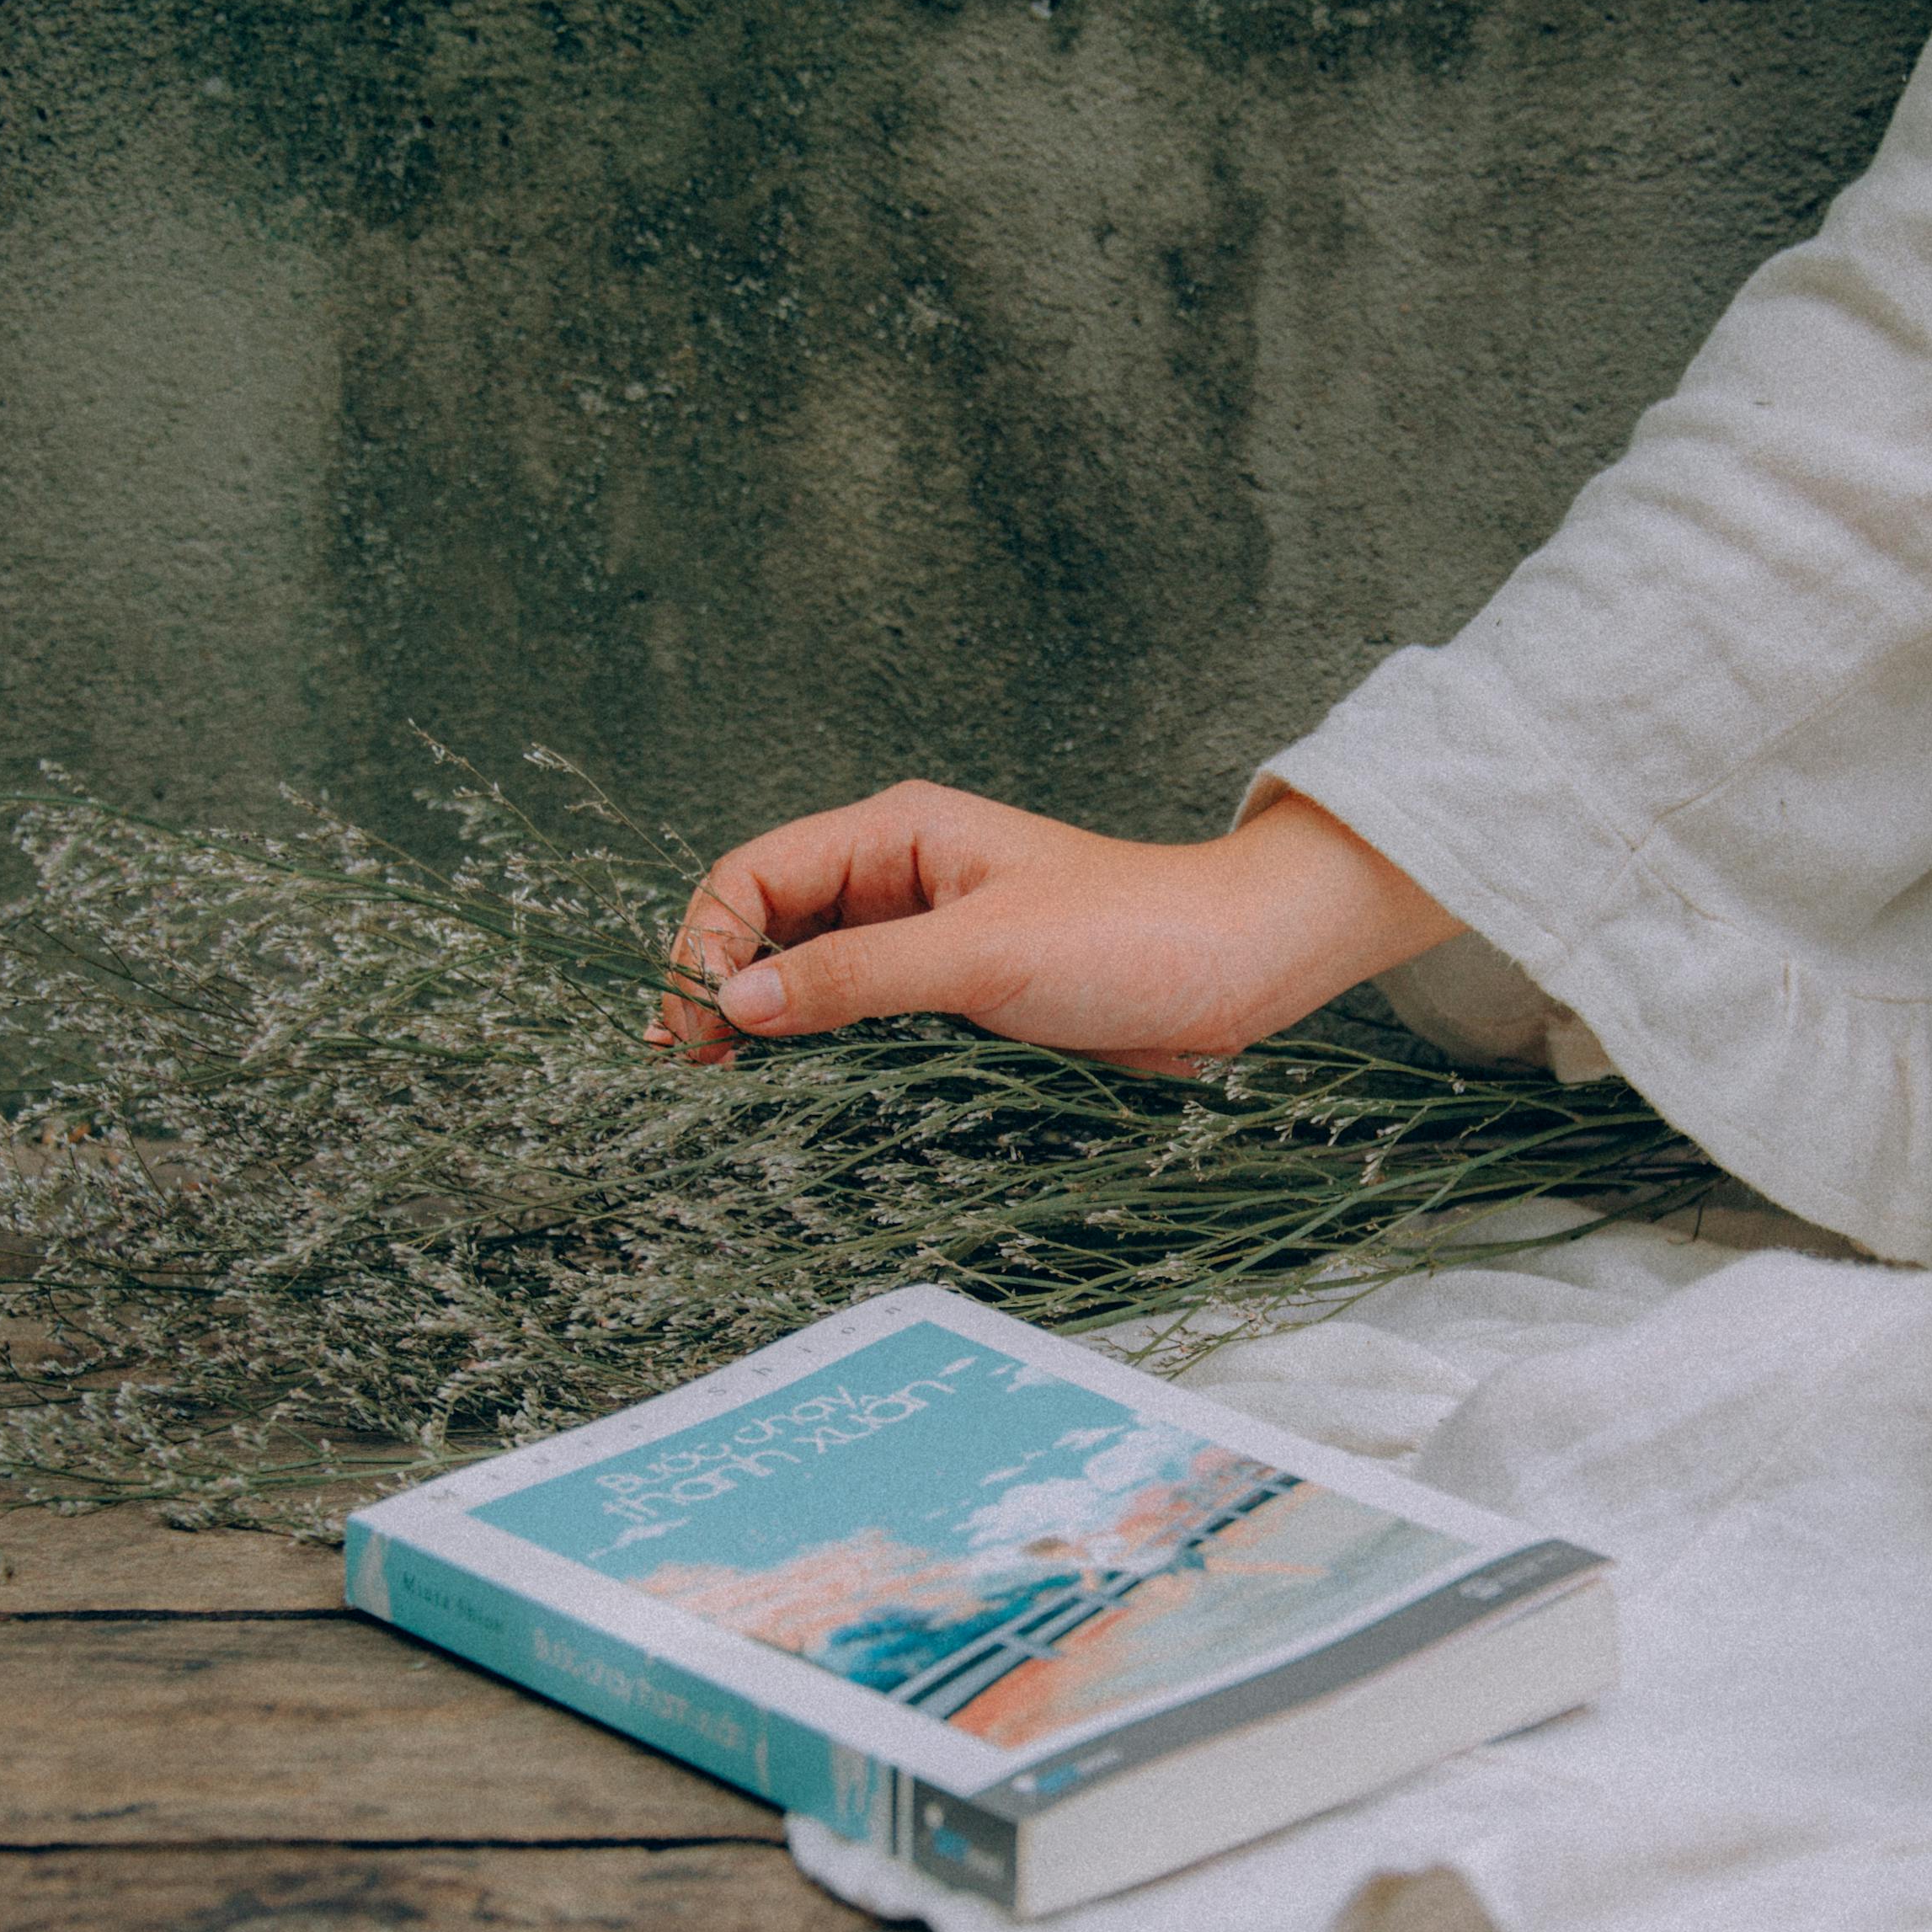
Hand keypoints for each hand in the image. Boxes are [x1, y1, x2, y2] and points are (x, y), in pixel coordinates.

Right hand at [648, 782, 1461, 1071]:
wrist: (1240, 969)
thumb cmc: (1131, 937)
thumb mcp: (982, 955)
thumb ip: (857, 976)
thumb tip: (738, 1001)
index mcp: (898, 835)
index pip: (756, 873)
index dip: (710, 942)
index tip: (698, 1027)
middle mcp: (900, 879)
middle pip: (770, 926)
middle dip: (723, 989)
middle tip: (691, 1073)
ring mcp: (927, 940)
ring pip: (812, 979)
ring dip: (770, 1029)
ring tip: (729, 1093)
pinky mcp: (956, 998)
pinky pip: (866, 1021)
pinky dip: (826, 1055)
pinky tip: (802, 1096)